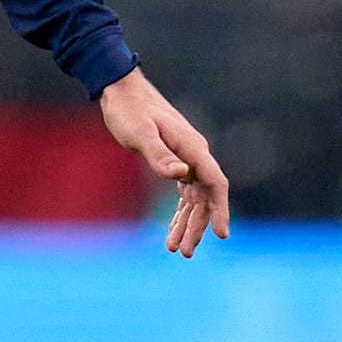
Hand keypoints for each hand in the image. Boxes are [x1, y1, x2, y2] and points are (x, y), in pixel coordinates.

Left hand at [99, 68, 231, 256]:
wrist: (120, 89)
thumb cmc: (129, 110)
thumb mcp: (140, 134)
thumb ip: (160, 156)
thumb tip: (182, 175)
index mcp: (193, 148)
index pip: (216, 184)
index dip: (220, 210)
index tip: (221, 234)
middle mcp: (194, 154)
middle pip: (205, 197)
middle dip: (197, 226)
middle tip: (185, 253)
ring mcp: (186, 158)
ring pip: (195, 197)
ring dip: (187, 222)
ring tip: (175, 248)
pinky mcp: (175, 159)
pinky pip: (184, 191)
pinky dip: (180, 210)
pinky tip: (172, 227)